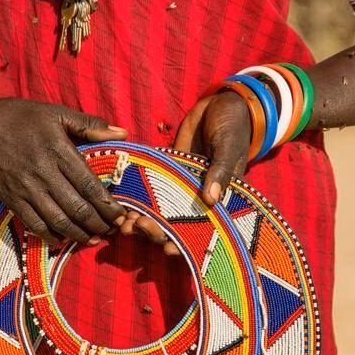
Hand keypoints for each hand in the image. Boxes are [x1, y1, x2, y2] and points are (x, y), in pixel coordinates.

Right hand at [0, 94, 127, 244]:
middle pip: (77, 208)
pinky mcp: (11, 199)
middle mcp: (44, 173)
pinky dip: (51, 236)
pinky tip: (64, 240)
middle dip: (99, 224)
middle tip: (113, 231)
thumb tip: (123, 133)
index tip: (121, 215)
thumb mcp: (57, 113)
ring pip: (58, 220)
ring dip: (79, 234)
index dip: (107, 205)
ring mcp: (26, 189)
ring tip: (94, 239)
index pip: (89, 185)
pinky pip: (34, 224)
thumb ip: (90, 124)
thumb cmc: (21, 117)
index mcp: (59, 151)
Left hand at [120, 91, 250, 253]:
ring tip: (123, 223)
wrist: (221, 104)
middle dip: (156, 231)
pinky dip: (136, 196)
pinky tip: (120, 201)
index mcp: (219, 199)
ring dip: (141, 219)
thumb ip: (220, 171)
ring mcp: (179, 185)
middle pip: (175, 224)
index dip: (186, 243)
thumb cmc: (234, 127)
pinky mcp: (165, 170)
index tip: (168, 249)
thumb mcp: (229, 148)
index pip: (203, 229)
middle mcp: (197, 197)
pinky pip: (149, 187)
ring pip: (158, 210)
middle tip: (137, 226)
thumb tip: (211, 198)